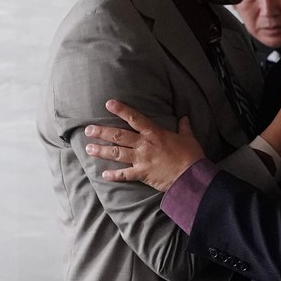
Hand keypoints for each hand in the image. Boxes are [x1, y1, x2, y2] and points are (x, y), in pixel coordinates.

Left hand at [85, 100, 204, 191]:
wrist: (192, 176)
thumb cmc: (191, 156)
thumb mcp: (188, 138)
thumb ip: (184, 127)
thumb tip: (184, 118)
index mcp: (154, 133)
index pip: (135, 118)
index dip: (121, 110)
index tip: (109, 104)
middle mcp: (144, 145)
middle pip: (119, 136)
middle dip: (102, 132)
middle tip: (88, 130)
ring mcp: (142, 160)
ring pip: (117, 153)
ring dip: (102, 151)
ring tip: (88, 148)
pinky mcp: (142, 174)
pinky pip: (125, 175)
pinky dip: (114, 176)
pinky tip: (104, 175)